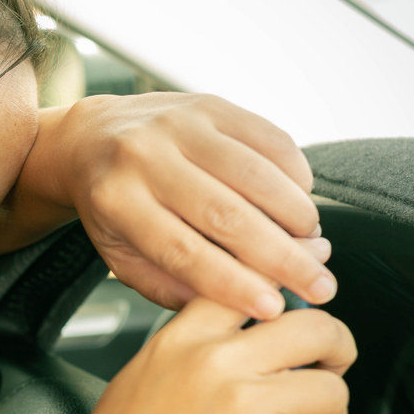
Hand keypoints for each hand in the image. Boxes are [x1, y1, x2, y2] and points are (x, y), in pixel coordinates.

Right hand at [25, 296, 356, 413]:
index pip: (252, 288)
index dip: (287, 302)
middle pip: (313, 326)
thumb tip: (235, 348)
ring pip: (331, 388)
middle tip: (333, 365)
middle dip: (335, 348)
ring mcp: (246, 403)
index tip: (297, 316)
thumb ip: (186, 355)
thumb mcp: (137, 383)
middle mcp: (215, 362)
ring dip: (330, 412)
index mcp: (180, 341)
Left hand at [38, 93, 334, 319]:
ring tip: (316, 247)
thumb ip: (169, 285)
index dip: (233, 283)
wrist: (93, 137)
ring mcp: (180, 124)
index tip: (273, 309)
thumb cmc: (112, 206)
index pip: (183, 251)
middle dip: (282, 257)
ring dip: (297, 216)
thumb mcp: (120, 255)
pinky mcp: (211, 104)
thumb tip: (231, 308)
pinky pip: (269, 138)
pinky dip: (295, 175)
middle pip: (227, 214)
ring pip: (255, 174)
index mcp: (118, 201)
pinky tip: (302, 203)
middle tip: (320, 286)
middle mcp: (146, 157)